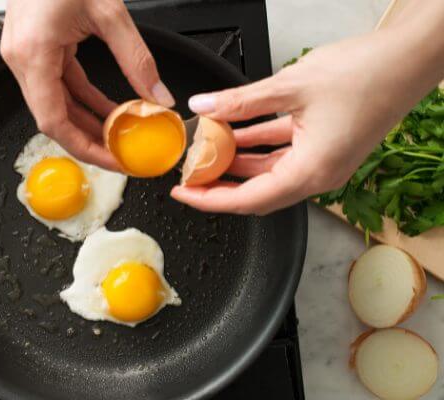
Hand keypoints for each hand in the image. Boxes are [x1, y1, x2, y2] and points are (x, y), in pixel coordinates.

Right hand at [1, 0, 174, 169]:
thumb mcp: (108, 12)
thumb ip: (136, 59)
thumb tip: (157, 96)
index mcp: (33, 54)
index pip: (53, 121)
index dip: (84, 148)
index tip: (112, 160)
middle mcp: (23, 60)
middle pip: (55, 119)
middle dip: (90, 141)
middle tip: (122, 155)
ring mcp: (27, 56)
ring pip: (58, 106)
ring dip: (89, 123)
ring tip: (121, 137)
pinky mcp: (38, 51)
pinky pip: (62, 86)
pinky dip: (86, 101)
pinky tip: (110, 111)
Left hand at [171, 26, 443, 214]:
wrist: (410, 58)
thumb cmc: (367, 73)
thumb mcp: (290, 86)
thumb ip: (240, 101)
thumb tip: (203, 107)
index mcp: (311, 171)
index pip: (248, 200)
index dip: (210, 200)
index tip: (184, 193)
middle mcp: (318, 175)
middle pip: (256, 192)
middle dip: (219, 184)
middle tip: (189, 175)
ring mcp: (322, 161)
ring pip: (267, 171)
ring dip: (236, 162)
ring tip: (205, 150)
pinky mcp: (324, 145)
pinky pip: (281, 152)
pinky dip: (256, 145)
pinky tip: (234, 132)